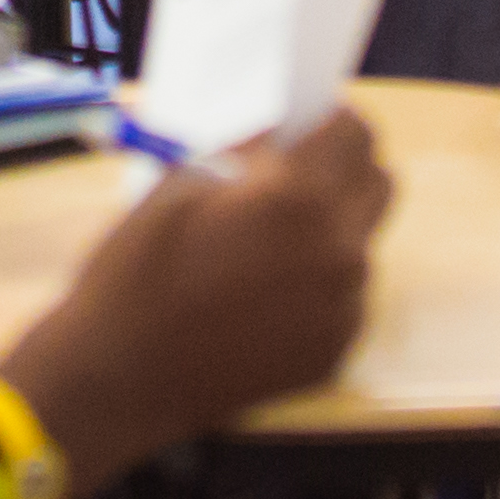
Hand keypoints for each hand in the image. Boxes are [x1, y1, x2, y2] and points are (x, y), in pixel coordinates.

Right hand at [0, 110, 390, 490]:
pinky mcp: (335, 352)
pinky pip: (346, 297)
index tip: (306, 131)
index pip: (357, 132)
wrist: (120, 376)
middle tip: (292, 182)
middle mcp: (338, 253)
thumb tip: (290, 137)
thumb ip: (251, 153)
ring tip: (265, 252)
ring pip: (362, 243)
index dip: (330, 122)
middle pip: (379, 184)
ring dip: (329, 232)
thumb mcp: (183, 183)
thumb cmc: (138, 268)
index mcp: (299, 199)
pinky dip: (317, 287)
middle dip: (343, 171)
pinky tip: (262, 301)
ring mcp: (343, 310)